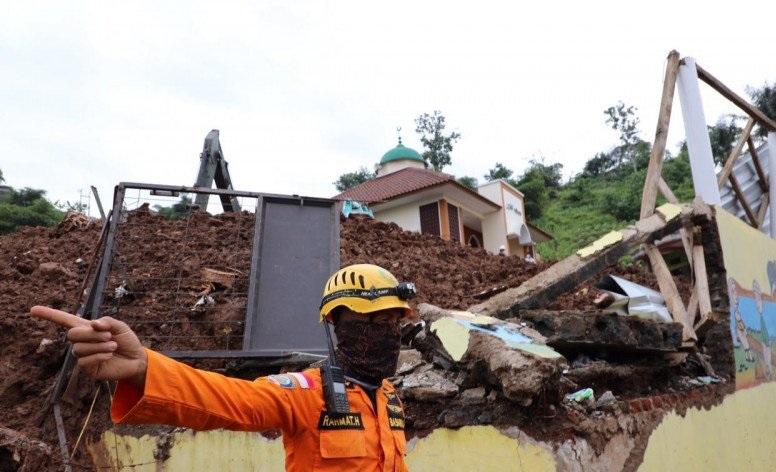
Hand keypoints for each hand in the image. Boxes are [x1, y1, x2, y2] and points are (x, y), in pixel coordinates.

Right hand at [30, 306, 147, 386]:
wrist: (136, 359)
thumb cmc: (127, 340)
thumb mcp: (120, 326)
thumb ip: (107, 321)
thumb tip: (93, 324)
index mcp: (87, 328)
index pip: (65, 320)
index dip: (49, 315)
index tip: (32, 309)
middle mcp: (82, 341)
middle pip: (72, 334)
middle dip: (91, 334)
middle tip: (109, 336)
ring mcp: (83, 355)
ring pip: (79, 348)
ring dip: (99, 346)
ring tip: (112, 346)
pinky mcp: (87, 369)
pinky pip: (84, 361)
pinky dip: (99, 356)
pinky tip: (109, 356)